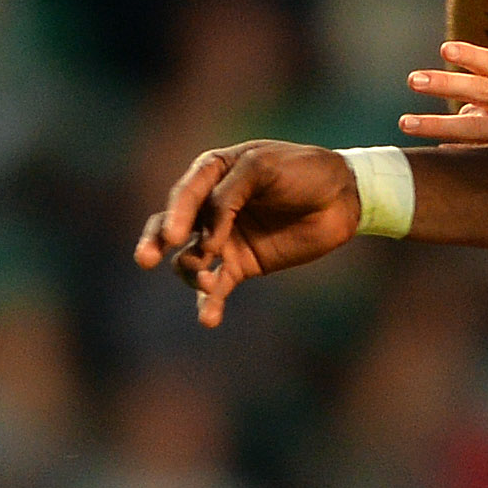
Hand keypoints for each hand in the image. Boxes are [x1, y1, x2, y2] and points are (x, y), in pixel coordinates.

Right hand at [132, 140, 360, 326]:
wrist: (342, 196)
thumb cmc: (303, 170)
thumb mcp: (264, 168)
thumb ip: (230, 194)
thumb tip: (207, 235)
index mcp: (212, 172)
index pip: (185, 195)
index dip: (176, 215)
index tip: (175, 237)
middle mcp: (210, 206)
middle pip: (170, 227)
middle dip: (155, 243)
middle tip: (145, 259)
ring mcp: (224, 237)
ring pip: (190, 259)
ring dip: (191, 272)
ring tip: (207, 282)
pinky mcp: (241, 264)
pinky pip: (218, 286)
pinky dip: (209, 303)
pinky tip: (209, 318)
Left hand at [400, 40, 487, 144]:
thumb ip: (483, 94)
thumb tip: (456, 106)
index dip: (471, 56)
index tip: (444, 49)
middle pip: (483, 91)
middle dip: (447, 84)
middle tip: (413, 80)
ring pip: (477, 127)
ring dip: (440, 124)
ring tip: (407, 123)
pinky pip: (479, 155)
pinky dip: (456, 153)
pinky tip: (436, 151)